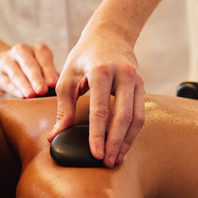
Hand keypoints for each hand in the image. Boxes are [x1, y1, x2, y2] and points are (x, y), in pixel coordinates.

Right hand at [0, 43, 58, 97]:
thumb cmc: (28, 69)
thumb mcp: (41, 67)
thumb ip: (50, 77)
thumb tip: (62, 92)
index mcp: (38, 50)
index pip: (44, 60)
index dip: (49, 72)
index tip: (53, 84)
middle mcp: (22, 51)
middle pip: (29, 65)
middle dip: (36, 79)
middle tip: (42, 91)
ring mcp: (7, 60)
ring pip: (16, 73)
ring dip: (24, 85)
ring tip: (30, 95)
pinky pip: (7, 81)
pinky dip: (14, 89)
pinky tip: (20, 96)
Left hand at [49, 30, 144, 167]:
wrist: (110, 34)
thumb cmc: (83, 56)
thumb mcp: (67, 77)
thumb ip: (62, 108)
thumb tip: (54, 136)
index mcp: (102, 71)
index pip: (101, 109)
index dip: (97, 134)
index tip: (95, 153)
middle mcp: (124, 76)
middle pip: (123, 117)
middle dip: (115, 143)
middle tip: (107, 163)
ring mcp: (137, 81)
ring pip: (137, 118)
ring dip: (127, 141)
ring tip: (116, 159)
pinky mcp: (143, 86)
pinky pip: (140, 114)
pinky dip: (132, 133)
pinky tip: (123, 146)